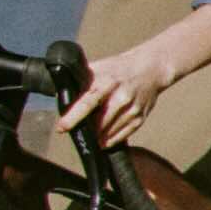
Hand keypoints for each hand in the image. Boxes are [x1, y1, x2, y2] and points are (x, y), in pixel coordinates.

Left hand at [57, 22, 198, 145]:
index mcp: (107, 83)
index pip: (87, 103)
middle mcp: (121, 97)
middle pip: (99, 123)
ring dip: (97, 137)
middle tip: (77, 130)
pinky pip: (123, 135)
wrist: (150, 68)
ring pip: (109, 132)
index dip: (73, 117)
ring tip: (91, 136)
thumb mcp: (98, 68)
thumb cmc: (119, 68)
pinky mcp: (140, 117)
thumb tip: (60, 91)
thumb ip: (80, 80)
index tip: (61, 128)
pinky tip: (103, 141)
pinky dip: (111, 140)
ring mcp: (132, 109)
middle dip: (86, 130)